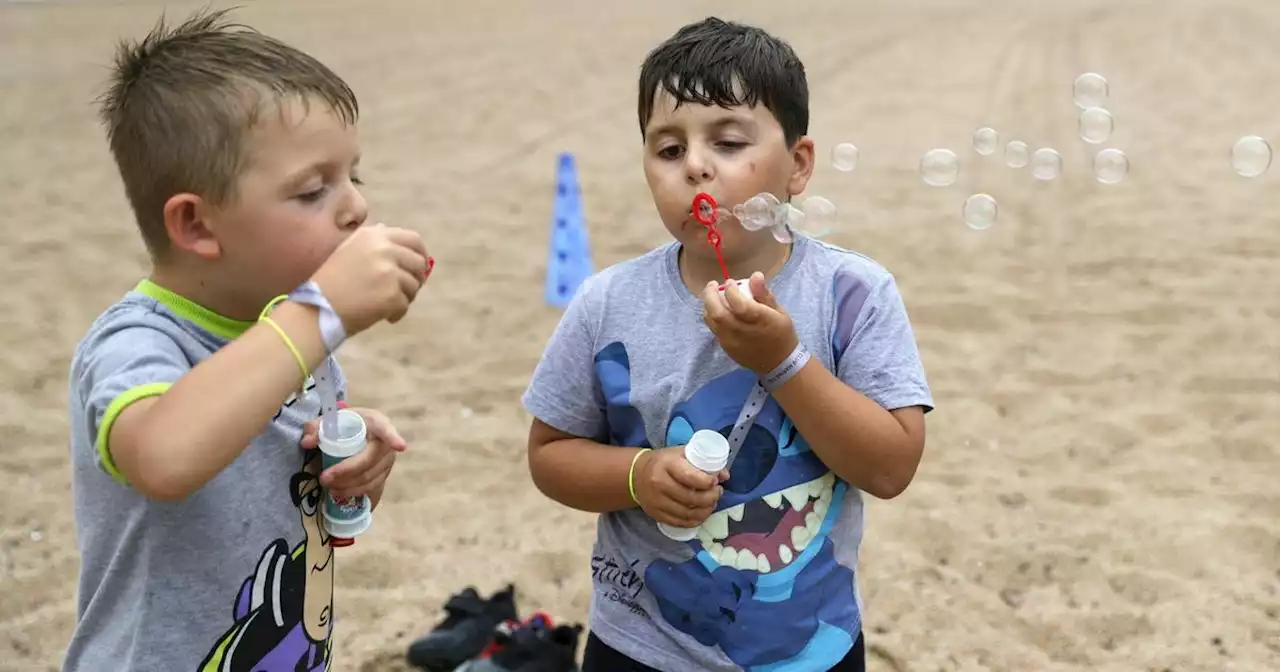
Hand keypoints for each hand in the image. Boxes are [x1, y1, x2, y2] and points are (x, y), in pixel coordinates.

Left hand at [300, 407, 406, 500]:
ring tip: (328, 487)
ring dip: (348, 485)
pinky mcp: (384, 474)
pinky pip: (372, 486)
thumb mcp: (330, 421)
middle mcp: (385, 443)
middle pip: (369, 460)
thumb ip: (316, 428)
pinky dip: (355, 491)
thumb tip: (307, 442)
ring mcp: (387, 460)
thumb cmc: (346, 424)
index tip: (400, 446)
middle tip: (324, 478)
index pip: (386, 430)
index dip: (393, 437)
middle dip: (347, 471)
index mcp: (375, 423)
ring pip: (370, 477)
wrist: (358, 432)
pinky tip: (340, 492)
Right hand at [310, 223, 429, 335]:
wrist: (316, 308)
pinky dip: (397, 313)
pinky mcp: (391, 294)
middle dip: (416, 279)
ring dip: (406, 298)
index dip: (421, 254)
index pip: (413, 239)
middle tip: (406, 292)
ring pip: (414, 285)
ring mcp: (388, 271)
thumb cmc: (330, 283)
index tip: (419, 268)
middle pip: (419, 262)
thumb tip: (393, 234)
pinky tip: (383, 317)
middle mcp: (383, 249)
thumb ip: (372, 242)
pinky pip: (405, 304)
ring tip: (387, 306)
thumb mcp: (348, 249)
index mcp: (373, 236)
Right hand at [634, 447, 728, 527]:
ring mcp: (656, 501)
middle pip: (691, 498)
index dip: (707, 482)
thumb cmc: (664, 462)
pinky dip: (695, 520)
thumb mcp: (681, 454)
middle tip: (718, 493)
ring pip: (688, 513)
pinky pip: (680, 522)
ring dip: (706, 510)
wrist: (637, 474)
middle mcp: (659, 484)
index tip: (716, 482)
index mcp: (667, 465)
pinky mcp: (656, 514)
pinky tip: (702, 514)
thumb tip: (725, 475)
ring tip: (712, 503)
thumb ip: (703, 462)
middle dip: (711, 497)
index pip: (690, 477)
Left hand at [702, 272, 798, 373]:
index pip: (738, 303)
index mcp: (759, 320)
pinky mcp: (727, 348)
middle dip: (710, 296)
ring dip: (708, 306)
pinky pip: (714, 330)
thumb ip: (764, 294)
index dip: (730, 290)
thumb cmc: (781, 334)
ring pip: (712, 321)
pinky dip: (712, 317)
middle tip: (712, 285)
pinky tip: (717, 310)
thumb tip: (755, 275)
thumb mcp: (780, 312)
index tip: (730, 282)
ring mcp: (732, 342)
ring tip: (712, 296)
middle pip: (718, 313)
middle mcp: (742, 332)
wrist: (779, 364)